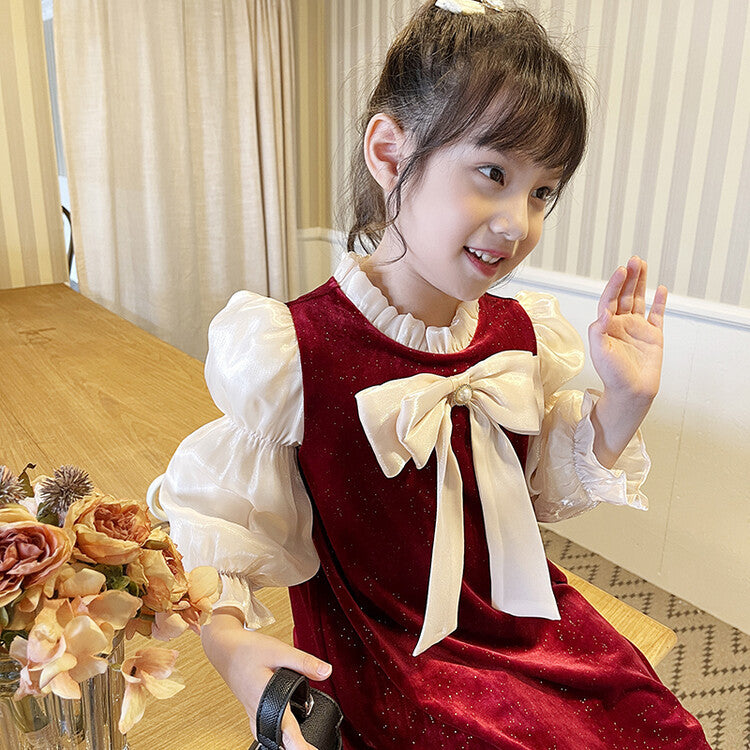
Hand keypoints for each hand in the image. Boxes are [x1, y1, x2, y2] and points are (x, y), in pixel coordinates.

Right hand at [201, 611, 330, 749]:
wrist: (224, 648)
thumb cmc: (247, 650)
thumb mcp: (280, 651)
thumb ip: (304, 662)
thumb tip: (326, 671)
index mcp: (266, 701)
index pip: (286, 733)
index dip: (300, 745)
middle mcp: (258, 712)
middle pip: (278, 740)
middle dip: (295, 746)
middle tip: (312, 748)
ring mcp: (253, 712)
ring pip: (270, 737)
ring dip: (285, 742)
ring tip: (302, 745)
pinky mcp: (252, 708)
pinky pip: (265, 729)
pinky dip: (277, 734)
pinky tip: (283, 733)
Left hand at [588, 256, 666, 402]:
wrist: (631, 392)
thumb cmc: (612, 374)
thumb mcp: (599, 351)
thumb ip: (599, 330)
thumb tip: (603, 313)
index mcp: (606, 325)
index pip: (609, 299)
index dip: (614, 284)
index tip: (620, 271)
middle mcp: (621, 323)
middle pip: (624, 294)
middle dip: (628, 277)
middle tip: (634, 260)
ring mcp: (637, 328)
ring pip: (639, 299)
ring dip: (640, 283)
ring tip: (642, 264)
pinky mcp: (653, 335)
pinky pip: (657, 314)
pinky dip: (659, 302)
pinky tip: (660, 289)